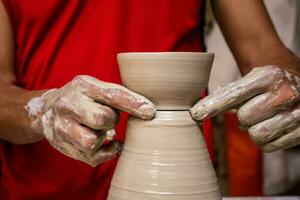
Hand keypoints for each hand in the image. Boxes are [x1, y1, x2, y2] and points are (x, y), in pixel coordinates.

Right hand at [25, 75, 155, 165]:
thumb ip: (118, 94)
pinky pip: (93, 157)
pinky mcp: (65, 147)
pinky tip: (107, 143)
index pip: (112, 94)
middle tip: (109, 118)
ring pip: (93, 142)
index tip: (151, 111)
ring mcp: (63, 128)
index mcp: (83, 86)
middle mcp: (69, 105)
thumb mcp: (95, 87)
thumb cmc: (81, 98)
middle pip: (102, 118)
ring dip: (103, 138)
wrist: (47, 110)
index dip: (133, 103)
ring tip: (101, 130)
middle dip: (111, 120)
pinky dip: (106, 152)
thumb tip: (148, 110)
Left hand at [190, 66, 299, 151]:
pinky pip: (269, 147)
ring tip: (264, 117)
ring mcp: (297, 113)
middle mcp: (285, 93)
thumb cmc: (268, 84)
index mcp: (268, 76)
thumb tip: (198, 113)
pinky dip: (267, 140)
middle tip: (255, 109)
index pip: (233, 94)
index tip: (195, 114)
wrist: (299, 85)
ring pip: (256, 135)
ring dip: (254, 129)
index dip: (212, 106)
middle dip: (244, 117)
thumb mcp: (251, 79)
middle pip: (243, 118)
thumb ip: (227, 94)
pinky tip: (274, 126)